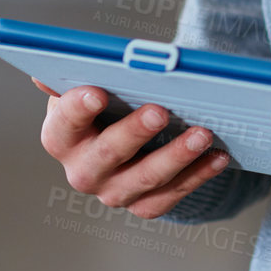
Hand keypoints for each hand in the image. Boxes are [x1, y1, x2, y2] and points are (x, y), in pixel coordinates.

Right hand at [36, 80, 229, 218]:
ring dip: (177, 156)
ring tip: (204, 134)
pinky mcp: (143, 205)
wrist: (126, 142)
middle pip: (107, 154)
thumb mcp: (89, 86)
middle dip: (135, 132)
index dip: (78, 109)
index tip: (97, 92)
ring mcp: (113, 192)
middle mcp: (83, 171)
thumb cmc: (106, 106)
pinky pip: (171, 195)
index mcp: (62, 137)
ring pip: (145, 179)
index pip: (65, 124)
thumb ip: (79, 74)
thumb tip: (51, 66)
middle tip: (161, 111)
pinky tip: (218, 156)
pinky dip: (198, 175)